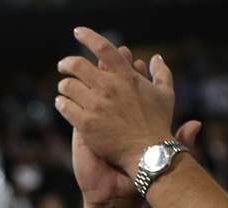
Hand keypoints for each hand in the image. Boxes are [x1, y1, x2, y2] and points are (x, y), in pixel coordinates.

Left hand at [57, 28, 177, 172]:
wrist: (148, 154)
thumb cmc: (158, 125)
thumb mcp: (165, 95)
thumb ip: (161, 74)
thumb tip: (156, 58)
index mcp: (126, 77)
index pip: (105, 49)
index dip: (89, 37)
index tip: (78, 32)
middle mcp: (109, 88)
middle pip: (78, 65)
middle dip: (67, 63)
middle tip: (63, 65)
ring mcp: (96, 106)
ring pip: (68, 86)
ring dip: (64, 85)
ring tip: (63, 88)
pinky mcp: (86, 124)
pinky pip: (65, 107)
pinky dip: (61, 103)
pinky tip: (62, 103)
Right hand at [66, 45, 200, 206]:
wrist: (116, 193)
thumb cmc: (137, 174)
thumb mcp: (162, 155)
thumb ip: (179, 139)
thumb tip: (196, 124)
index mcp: (132, 118)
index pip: (134, 88)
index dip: (136, 73)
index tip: (142, 63)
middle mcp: (113, 117)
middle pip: (112, 84)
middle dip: (114, 68)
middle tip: (119, 55)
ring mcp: (96, 123)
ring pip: (93, 93)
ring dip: (95, 77)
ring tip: (98, 66)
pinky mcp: (82, 133)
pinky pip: (76, 110)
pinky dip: (76, 98)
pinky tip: (76, 89)